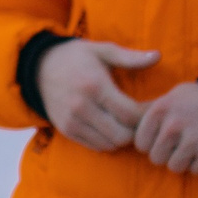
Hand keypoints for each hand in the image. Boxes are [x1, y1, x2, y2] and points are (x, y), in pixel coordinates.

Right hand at [38, 39, 160, 150]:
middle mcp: (82, 107)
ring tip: (127, 124)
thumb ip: (131, 56)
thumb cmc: (76, 57)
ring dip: (123, 137)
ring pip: (110, 144)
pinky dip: (108, 141)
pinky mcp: (66, 130)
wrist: (39, 69)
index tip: (152, 109)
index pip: (130, 114)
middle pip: (122, 135)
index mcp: (95, 86)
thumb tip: (158, 55)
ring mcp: (72, 121)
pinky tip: (111, 127)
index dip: (146, 116)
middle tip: (141, 119)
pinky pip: (96, 146)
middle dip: (137, 130)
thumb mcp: (102, 50)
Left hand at [133, 81, 197, 174]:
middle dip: (166, 153)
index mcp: (160, 110)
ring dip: (184, 160)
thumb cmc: (196, 100)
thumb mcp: (169, 97)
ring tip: (194, 145)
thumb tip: (120, 121)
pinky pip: (196, 171)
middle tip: (180, 142)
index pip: (140, 144)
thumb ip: (146, 111)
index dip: (151, 143)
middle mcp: (174, 125)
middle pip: (156, 158)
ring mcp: (193, 140)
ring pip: (175, 167)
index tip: (162, 136)